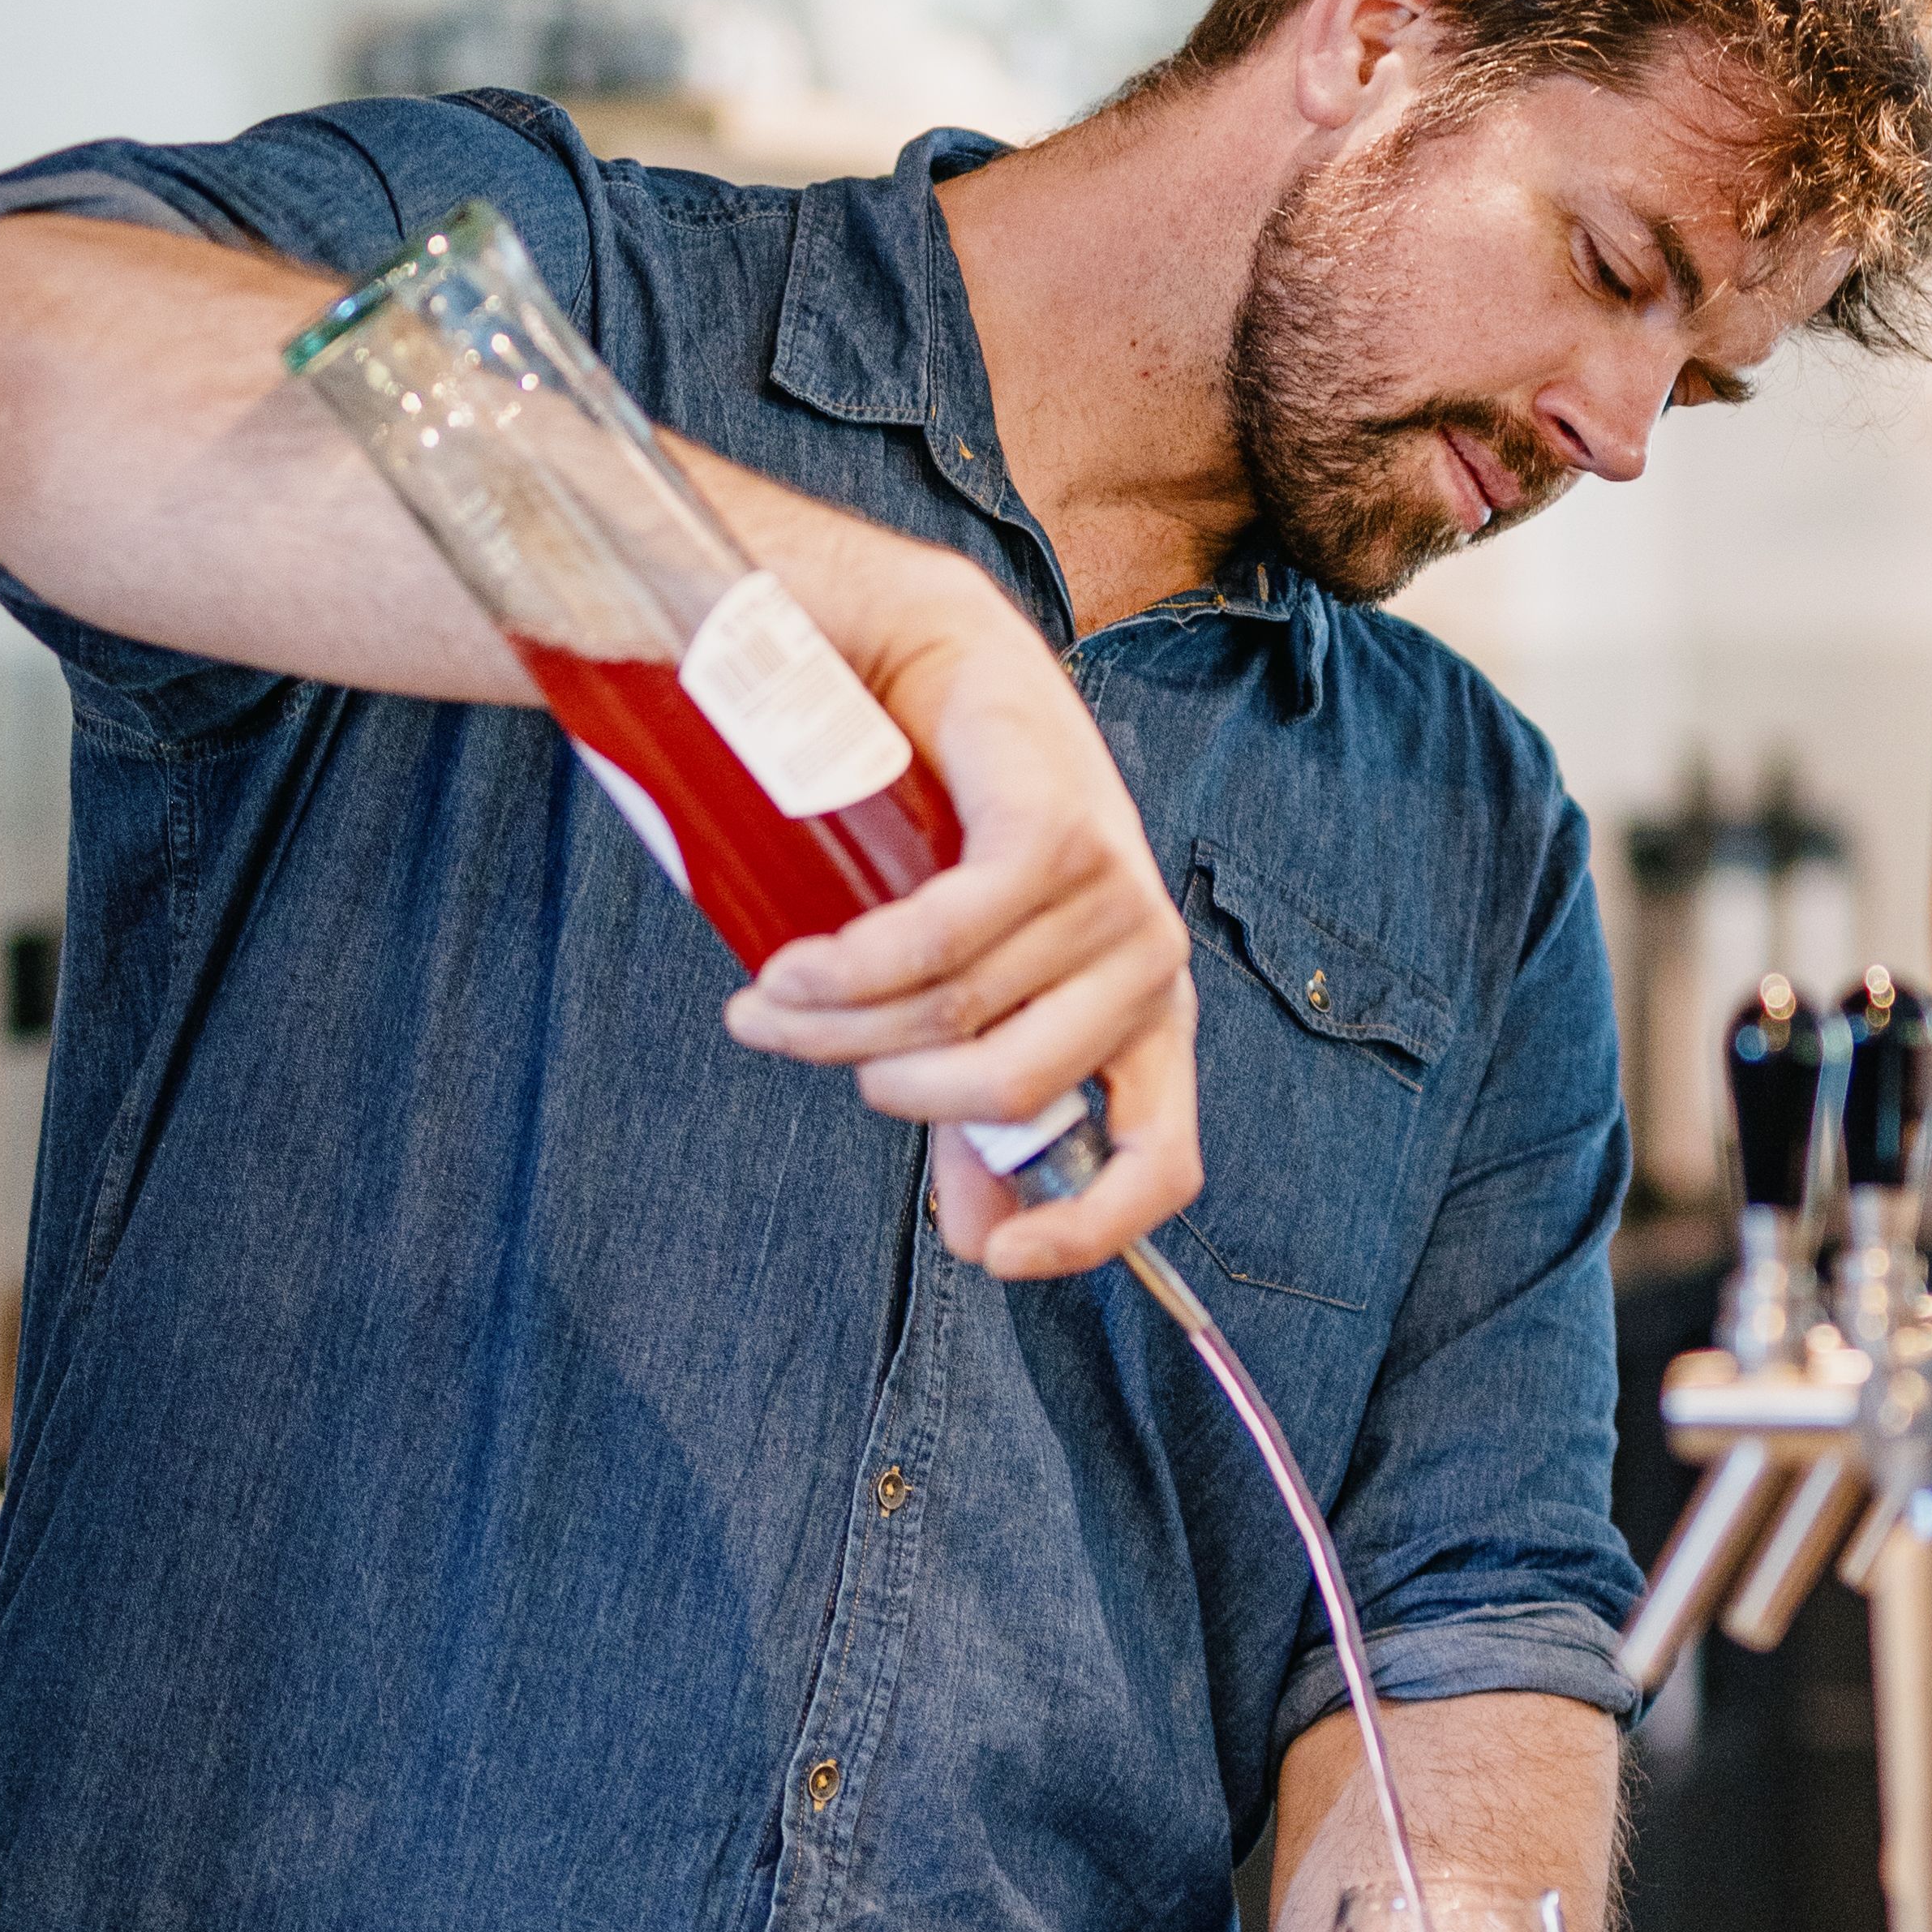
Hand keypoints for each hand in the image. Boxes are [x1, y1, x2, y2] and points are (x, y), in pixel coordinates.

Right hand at [710, 518, 1201, 1280]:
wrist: (936, 669)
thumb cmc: (951, 845)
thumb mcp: (971, 999)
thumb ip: (982, 1118)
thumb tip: (981, 1245)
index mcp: (1145, 1024)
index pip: (1163, 1163)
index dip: (1091, 1235)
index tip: (993, 1263)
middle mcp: (1148, 966)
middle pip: (1009, 1091)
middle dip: (881, 1085)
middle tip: (788, 1043)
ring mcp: (1116, 896)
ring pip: (959, 1014)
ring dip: (837, 1021)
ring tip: (768, 995)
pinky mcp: (1060, 834)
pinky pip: (948, 941)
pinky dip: (858, 967)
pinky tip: (801, 964)